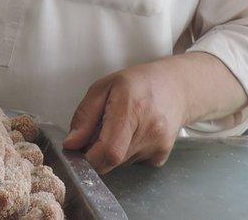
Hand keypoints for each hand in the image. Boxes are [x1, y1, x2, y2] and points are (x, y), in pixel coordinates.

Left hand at [62, 58, 189, 173]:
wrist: (176, 88)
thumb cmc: (138, 83)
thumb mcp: (103, 87)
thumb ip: (85, 116)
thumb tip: (71, 145)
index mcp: (132, 108)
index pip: (109, 151)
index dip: (89, 157)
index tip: (78, 149)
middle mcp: (150, 131)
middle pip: (110, 161)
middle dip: (95, 152)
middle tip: (98, 131)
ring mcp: (158, 147)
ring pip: (118, 164)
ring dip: (110, 152)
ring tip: (119, 127)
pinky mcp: (160, 158)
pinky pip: (130, 164)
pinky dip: (124, 154)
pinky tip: (132, 134)